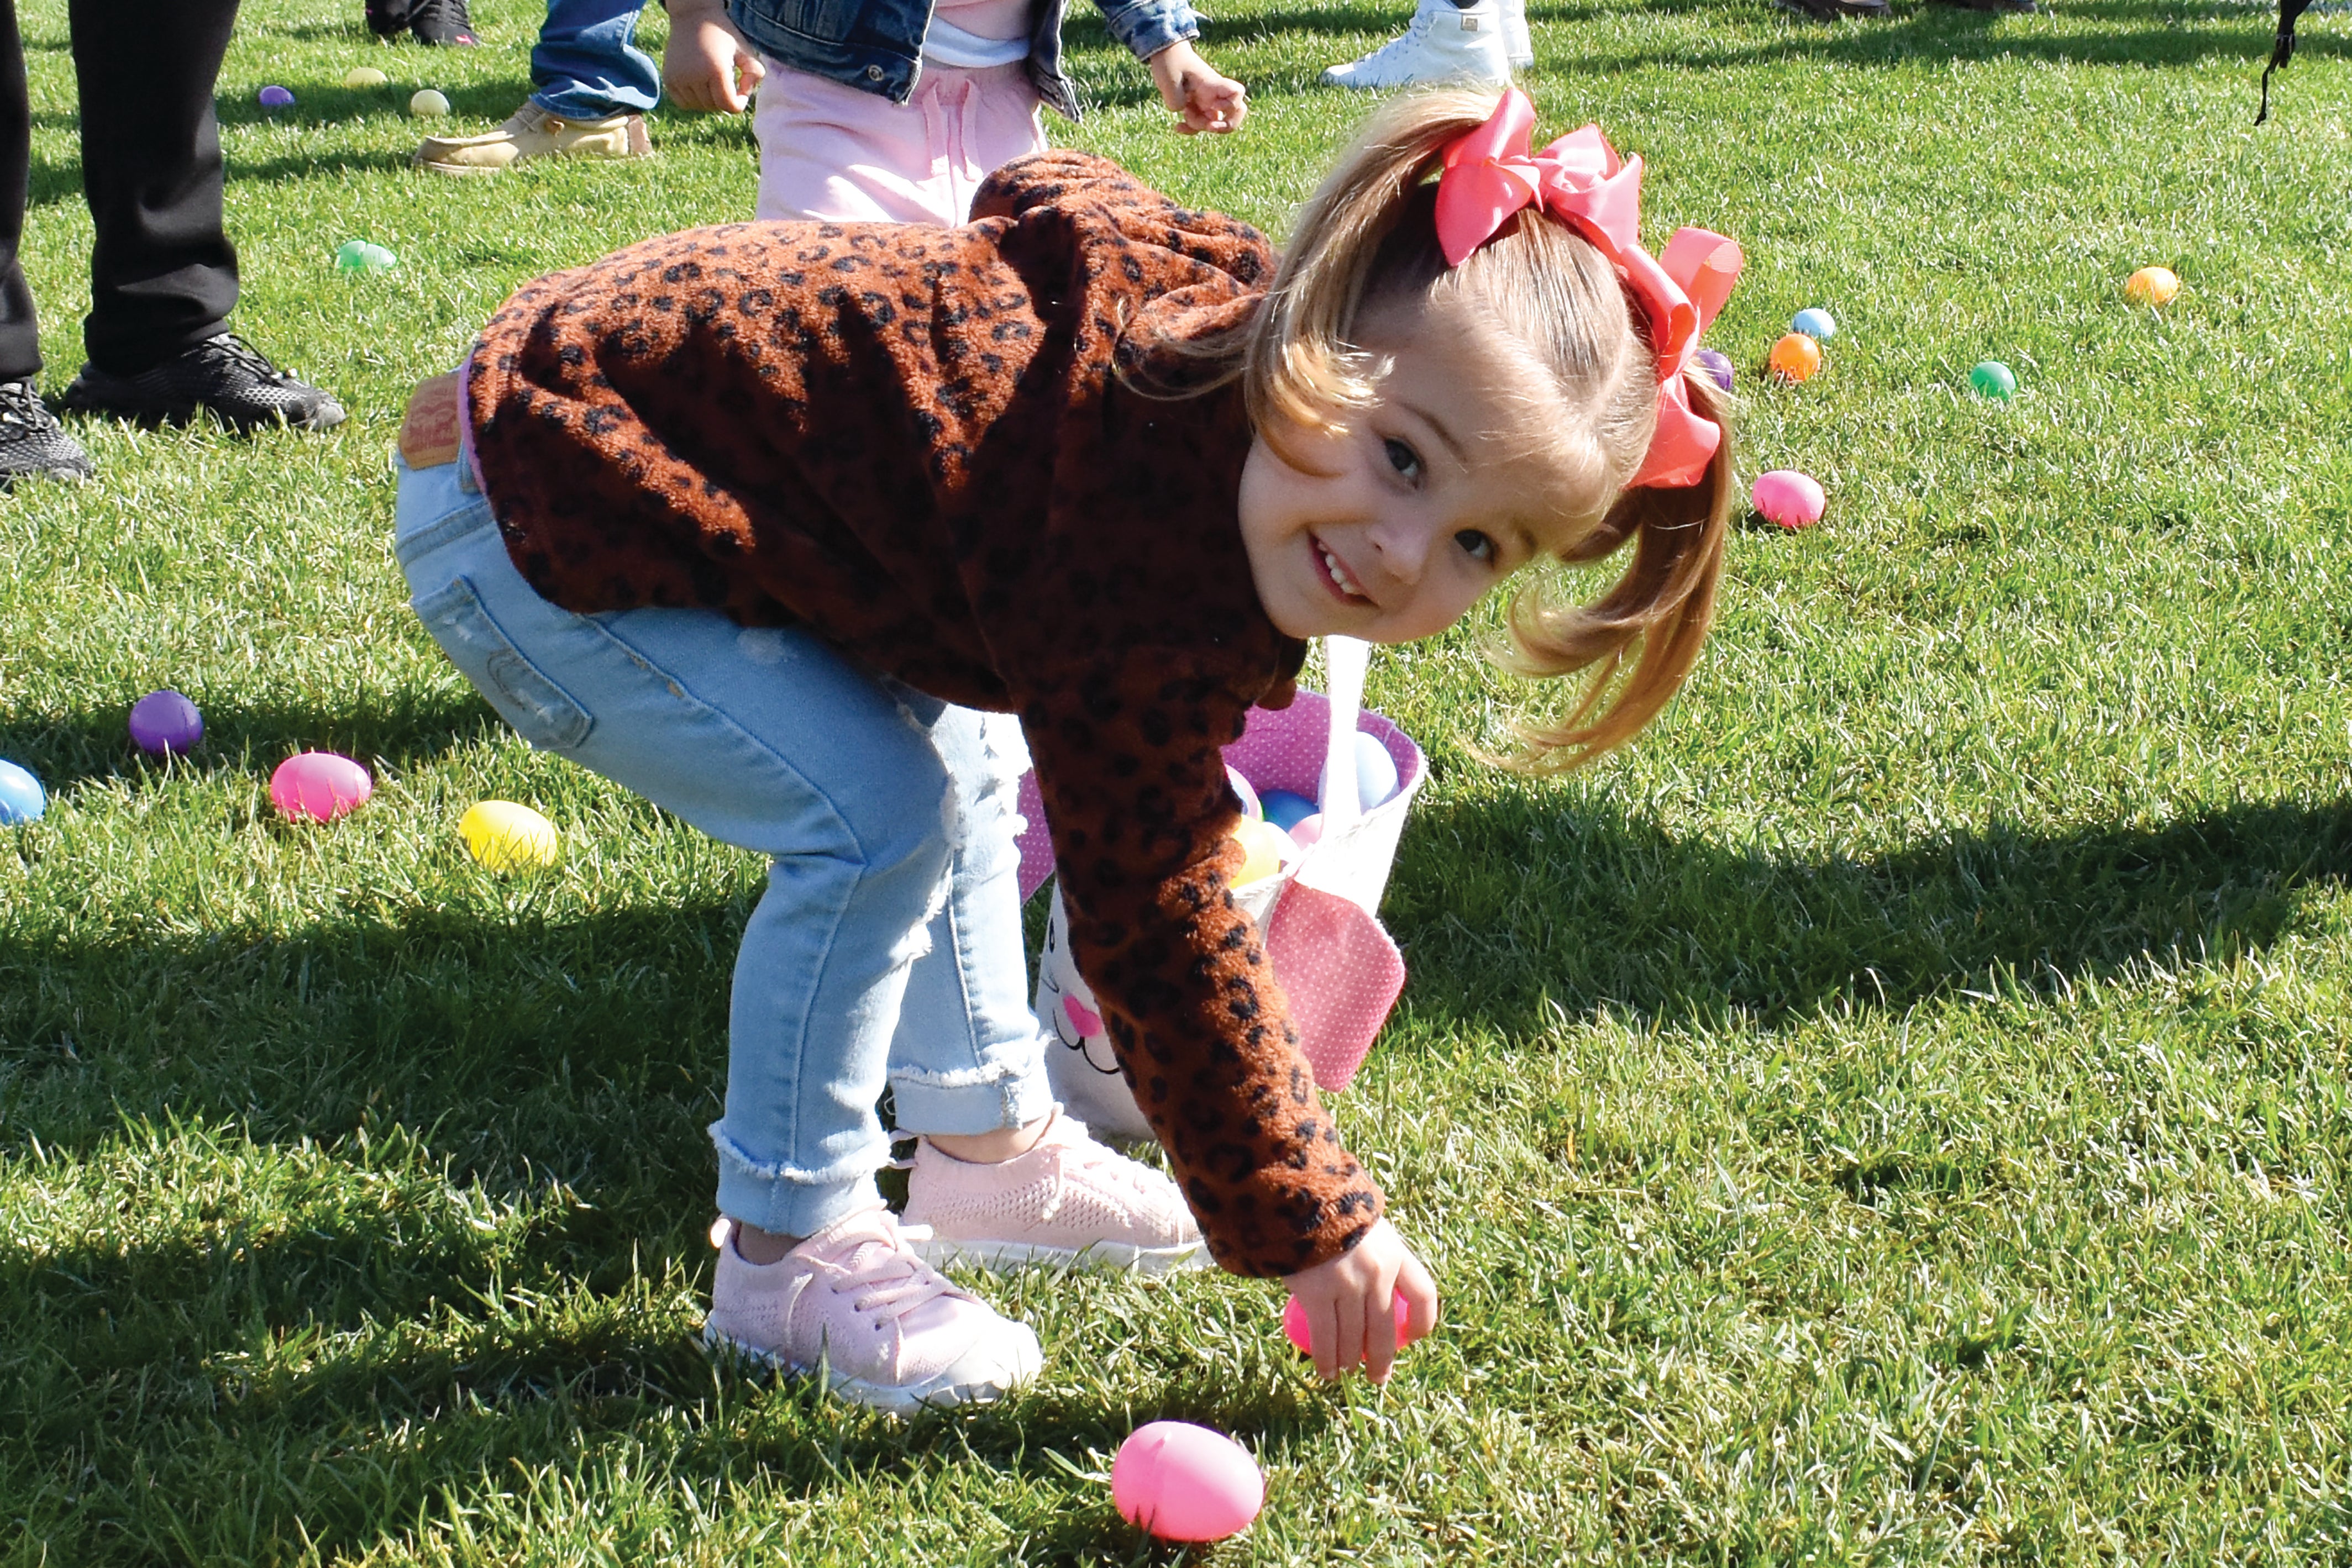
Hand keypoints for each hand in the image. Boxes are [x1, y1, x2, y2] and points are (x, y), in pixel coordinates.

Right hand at [663, 0, 767, 113]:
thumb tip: (744, 95)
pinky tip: (699, 85)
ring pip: (699, 107)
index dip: (739, 104)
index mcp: (716, 68)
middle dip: (725, 99)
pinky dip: (694, 100)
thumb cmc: (723, 35)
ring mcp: (678, 78)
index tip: (741, 90)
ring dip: (710, 100)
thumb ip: (756, 73)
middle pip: (715, 107)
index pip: (729, 105)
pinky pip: (684, 103)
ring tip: (713, 81)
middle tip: (727, 82)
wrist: (693, 18)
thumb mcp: (745, 50)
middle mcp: (694, 75)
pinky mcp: (668, 79)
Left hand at [1147, 40, 1246, 134]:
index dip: (1230, 106)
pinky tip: (1178, 126)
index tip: (1213, 106)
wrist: (1165, 52)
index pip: (1236, 93)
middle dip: (1225, 126)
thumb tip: (1182, 111)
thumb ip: (1176, 100)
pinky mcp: (1198, 106)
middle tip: (1208, 127)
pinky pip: (1201, 123)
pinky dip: (1192, 128)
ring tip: (1184, 113)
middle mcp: (1214, 93)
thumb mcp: (1168, 80)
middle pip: (1236, 113)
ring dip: (1200, 126)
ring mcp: (1207, 100)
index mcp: (1211, 84)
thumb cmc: (1170, 61)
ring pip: (1215, 122)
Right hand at [1282, 1218, 1438, 1384]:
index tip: (1412, 1339)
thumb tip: (1377, 1285)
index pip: (1423, 1295)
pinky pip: (1324, 1337)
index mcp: (1396, 1252)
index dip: (1422, 1323)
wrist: (1294, 1191)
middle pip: (1386, 1329)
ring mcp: (1348, 1285)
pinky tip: (1324, 1371)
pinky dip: (1325, 1359)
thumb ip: (1375, 1252)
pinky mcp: (1316, 1294)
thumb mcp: (1364, 1223)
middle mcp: (1378, 1273)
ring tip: (1343, 1373)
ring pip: (1352, 1338)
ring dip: (1348, 1362)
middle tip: (1377, 1377)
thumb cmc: (1328, 1206)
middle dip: (1382, 1360)